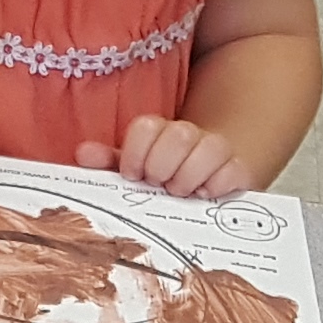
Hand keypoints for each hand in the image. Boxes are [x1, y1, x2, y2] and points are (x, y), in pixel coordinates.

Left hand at [86, 113, 254, 199]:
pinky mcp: (238, 169)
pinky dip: (216, 186)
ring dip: (188, 177)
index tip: (133, 174)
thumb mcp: (134, 169)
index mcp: (159, 132)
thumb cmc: (164, 176)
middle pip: (177, 135)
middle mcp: (189, 135)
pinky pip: (232, 172)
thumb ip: (108, 161)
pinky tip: (204, 195)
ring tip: (179, 192)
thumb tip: (83, 153)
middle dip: (162, 167)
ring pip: (208, 148)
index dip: (135, 153)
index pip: (146, 127)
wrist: (209, 178)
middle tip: (158, 184)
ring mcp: (217, 150)